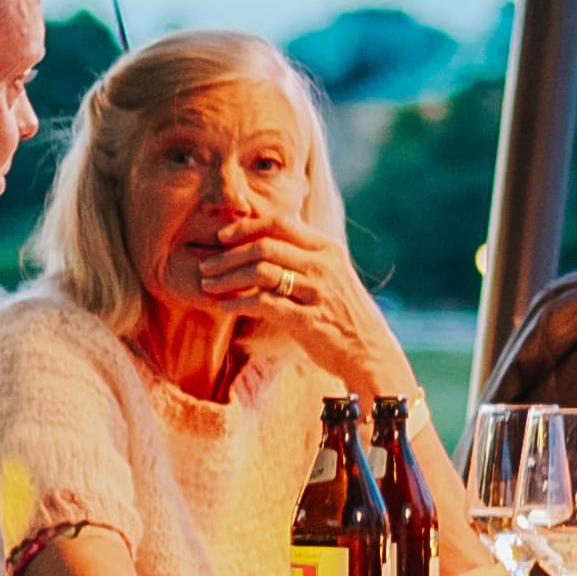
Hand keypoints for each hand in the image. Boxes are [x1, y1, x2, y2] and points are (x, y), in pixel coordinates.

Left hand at [203, 224, 400, 404]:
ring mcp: (318, 293)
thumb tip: (263, 240)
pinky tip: (224, 306)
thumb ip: (304, 255)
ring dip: (227, 278)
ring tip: (208, 286)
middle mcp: (324, 266)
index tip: (221, 237)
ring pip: (261, 273)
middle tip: (206, 266)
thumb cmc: (343, 313)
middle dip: (228, 255)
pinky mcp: (309, 321)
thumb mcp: (332, 274)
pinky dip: (238, 303)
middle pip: (265, 246)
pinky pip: (264, 304)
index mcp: (328, 249)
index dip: (246, 227)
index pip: (280, 224)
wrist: (370, 352)